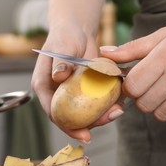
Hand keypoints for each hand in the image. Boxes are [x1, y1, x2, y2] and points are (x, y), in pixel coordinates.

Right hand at [31, 24, 122, 142]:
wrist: (78, 31)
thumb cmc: (65, 36)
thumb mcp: (62, 46)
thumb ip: (60, 62)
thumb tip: (58, 77)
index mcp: (45, 88)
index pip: (54, 113)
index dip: (68, 127)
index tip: (85, 135)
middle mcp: (57, 95)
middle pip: (72, 119)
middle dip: (91, 124)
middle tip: (111, 118)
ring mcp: (72, 95)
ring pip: (85, 114)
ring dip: (102, 115)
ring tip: (119, 110)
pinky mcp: (85, 92)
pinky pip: (95, 103)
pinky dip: (107, 104)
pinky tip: (120, 101)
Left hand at [101, 12, 165, 120]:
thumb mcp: (165, 34)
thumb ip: (134, 48)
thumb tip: (106, 54)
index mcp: (165, 55)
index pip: (133, 86)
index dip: (129, 88)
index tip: (135, 83)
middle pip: (144, 104)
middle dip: (142, 99)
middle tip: (150, 88)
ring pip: (161, 114)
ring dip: (158, 107)